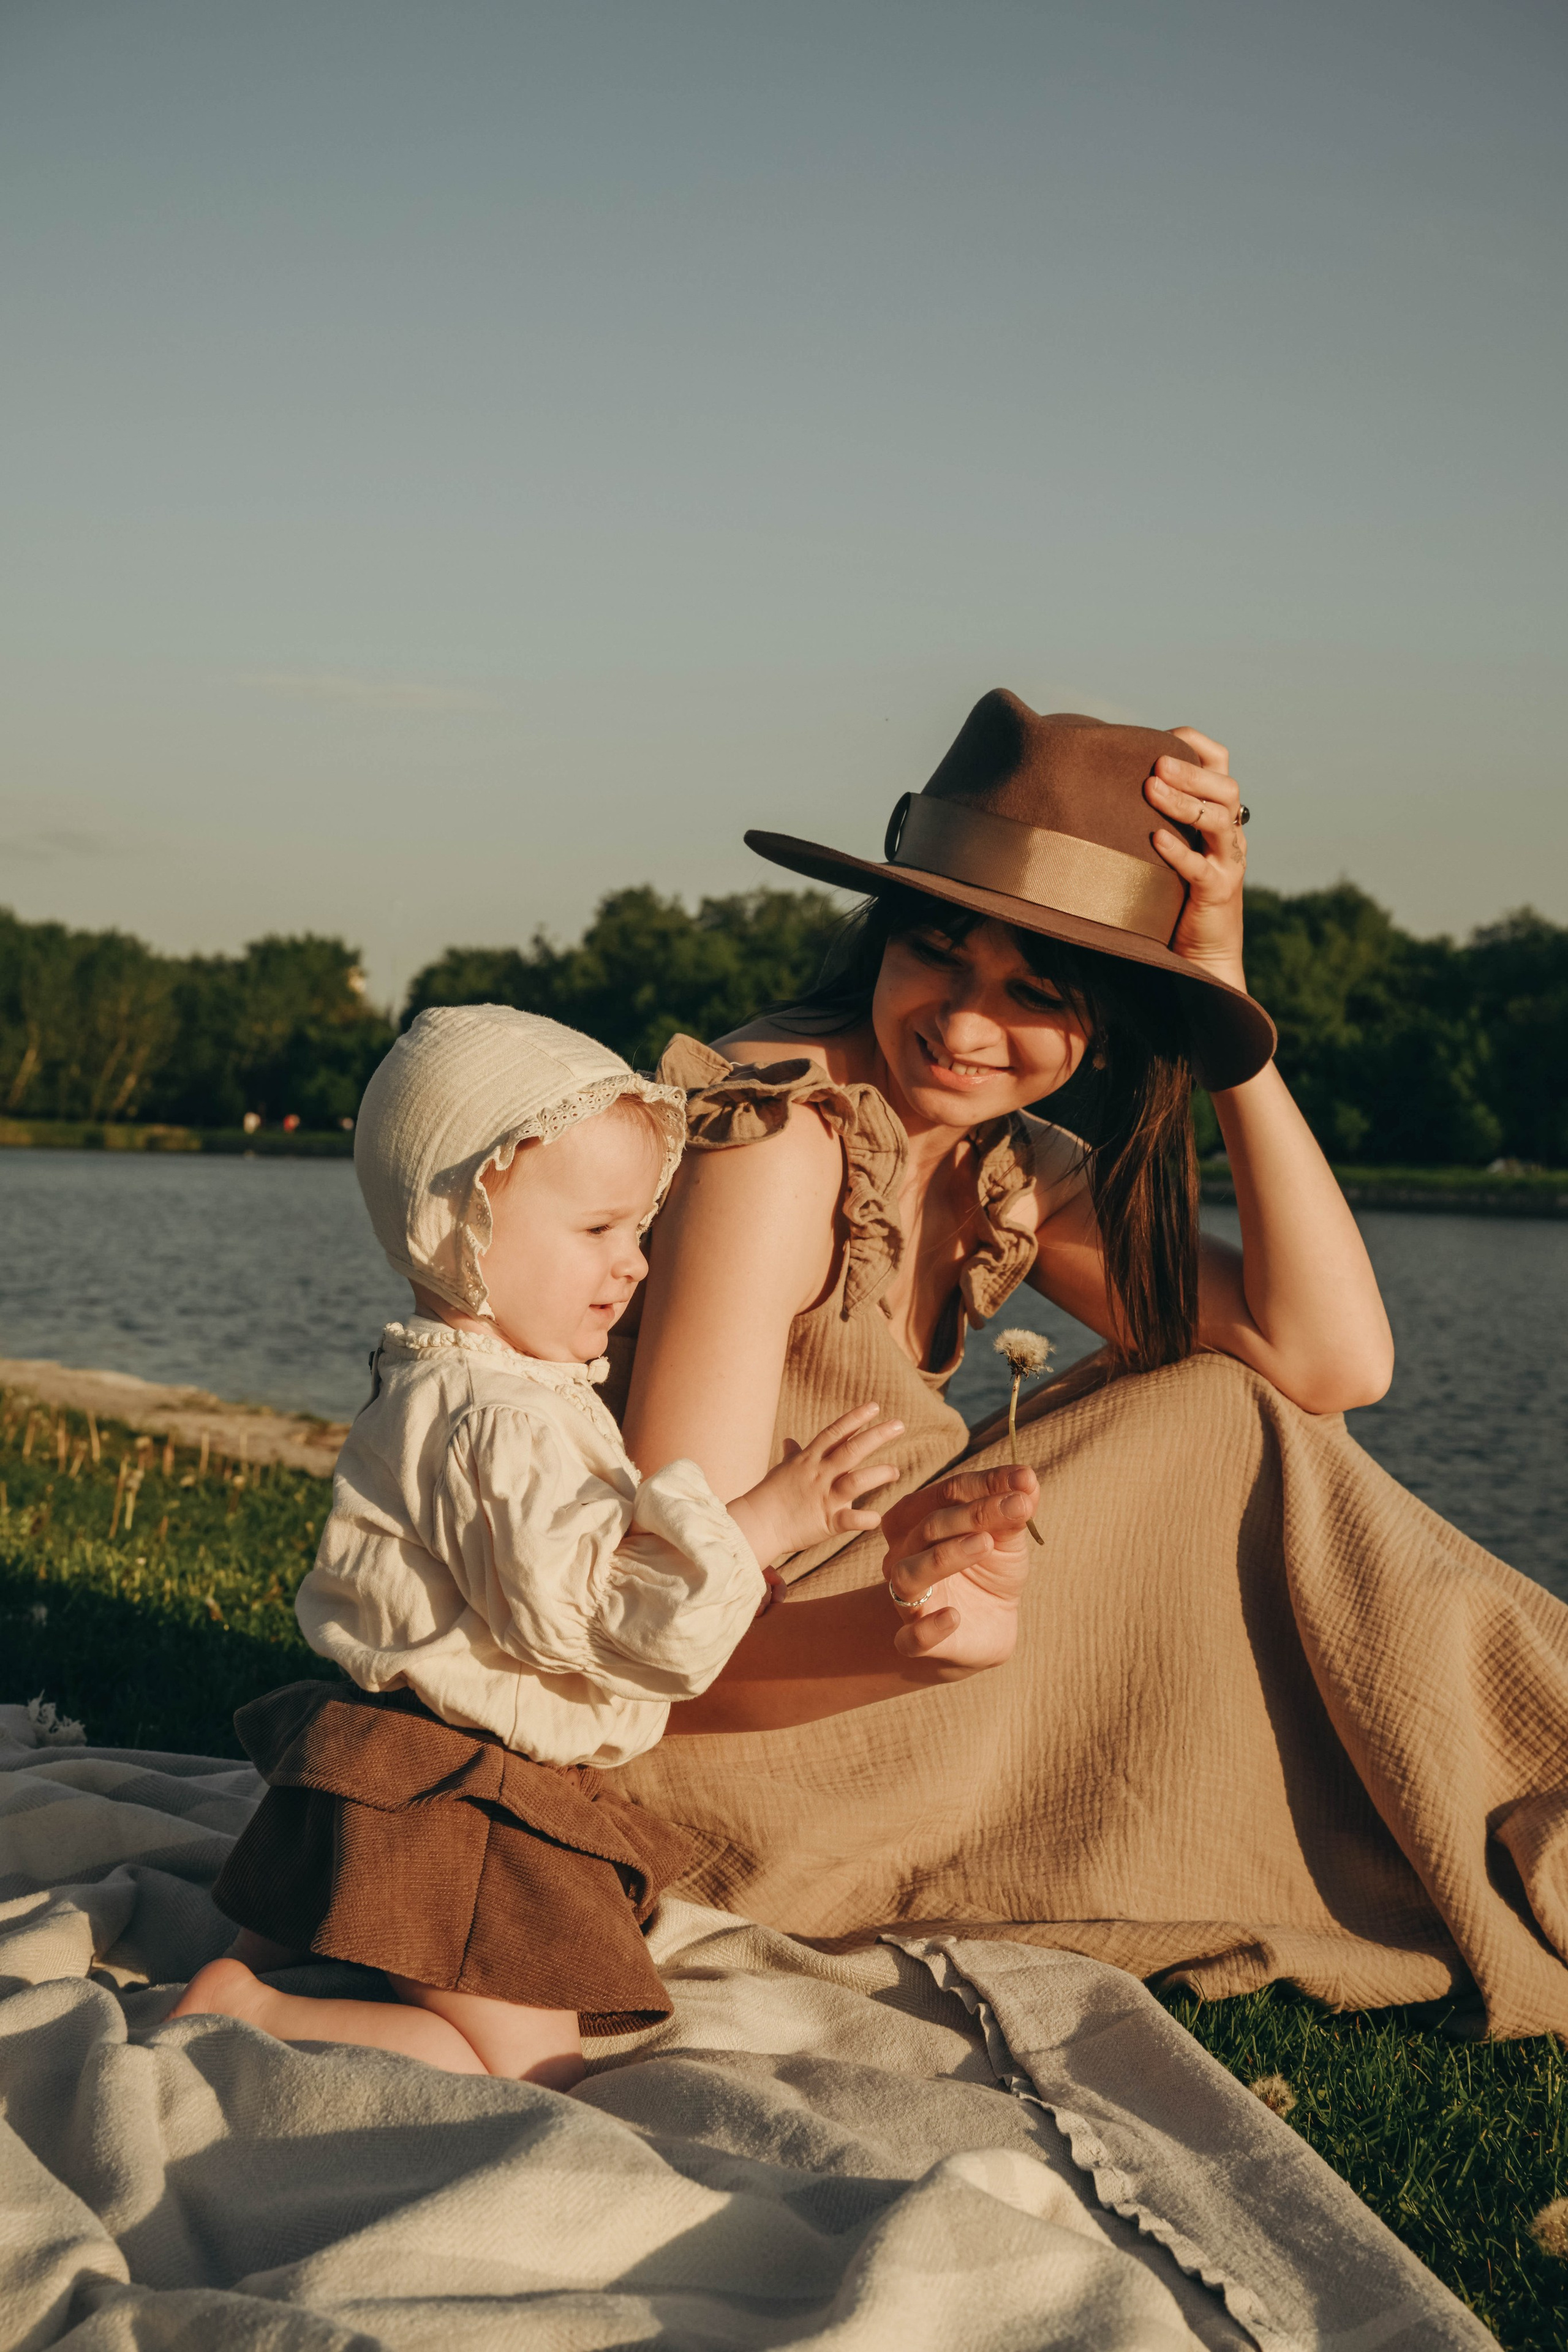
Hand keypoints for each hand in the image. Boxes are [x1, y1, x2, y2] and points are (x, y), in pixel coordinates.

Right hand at [727, 1403, 902, 1568]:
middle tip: (899, 1425)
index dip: (855, 1419)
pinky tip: (877, 1518)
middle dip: (876, 1436)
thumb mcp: (783, 1469)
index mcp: (810, 1460)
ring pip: (855, 1482)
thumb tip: (790, 1441)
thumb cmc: (771, 1495)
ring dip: (878, 1474)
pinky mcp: (826, 1522)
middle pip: (851, 1451)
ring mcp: (824, 1498)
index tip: (874, 1406)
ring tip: (895, 1471)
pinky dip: (865, 1519)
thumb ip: (793, 1454)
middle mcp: (819, 1475)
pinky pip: (850, 1519)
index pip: (835, 1433)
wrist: (757, 1523)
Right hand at [879, 1463, 1038, 1671]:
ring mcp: (907, 1599)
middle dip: (972, 1514)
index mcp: (917, 1520)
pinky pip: (911, 1636)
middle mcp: (903, 1554)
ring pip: (910, 1573)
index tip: (1023, 1482)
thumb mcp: (1005, 1536)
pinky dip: (929, 1627)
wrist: (988, 1623)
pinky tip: (953, 1617)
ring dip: (945, 1556)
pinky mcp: (916, 1640)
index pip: (945, 1493)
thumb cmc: (988, 1568)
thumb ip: (1012, 1507)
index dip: (984, 1484)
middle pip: (928, 1527)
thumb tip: (1026, 1478)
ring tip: (985, 1543)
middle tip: (1017, 1506)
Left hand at [1144, 728, 1246, 989]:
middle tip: (1155, 763)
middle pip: (1225, 787)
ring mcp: (1228, 862)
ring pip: (1218, 819)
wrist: (1201, 955)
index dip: (1198, 746)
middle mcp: (1229, 834)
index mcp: (1219, 815)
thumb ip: (1150, 818)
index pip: (1221, 764)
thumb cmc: (1173, 897)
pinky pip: (1202, 867)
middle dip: (1191, 771)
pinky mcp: (1219, 892)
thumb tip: (1099, 786)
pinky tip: (1155, 840)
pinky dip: (1179, 851)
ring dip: (1183, 801)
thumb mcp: (1166, 848)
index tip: (1165, 738)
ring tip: (1151, 789)